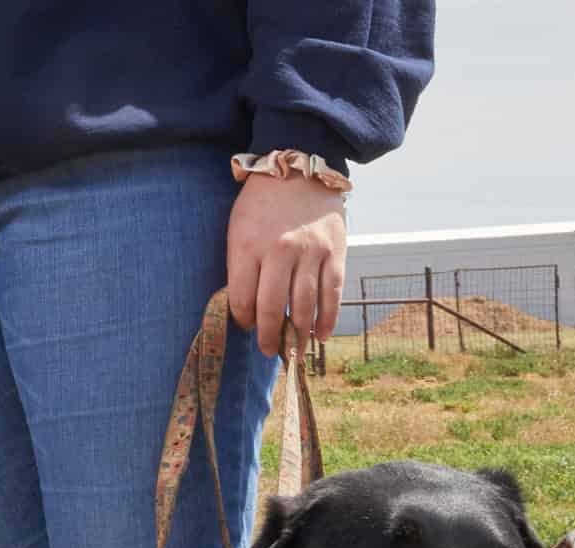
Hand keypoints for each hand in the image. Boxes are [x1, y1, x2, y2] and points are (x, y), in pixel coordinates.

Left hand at [225, 175, 346, 358]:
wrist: (298, 169)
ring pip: (305, 305)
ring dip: (299, 334)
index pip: (243, 299)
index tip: (247, 327)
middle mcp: (280, 251)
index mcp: (249, 246)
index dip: (244, 320)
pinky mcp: (336, 251)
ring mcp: (311, 251)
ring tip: (294, 351)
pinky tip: (322, 335)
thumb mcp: (238, 230)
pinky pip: (333, 292)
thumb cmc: (261, 205)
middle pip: (272, 307)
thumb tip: (248, 311)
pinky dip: (328, 318)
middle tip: (269, 351)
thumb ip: (241, 268)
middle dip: (269, 336)